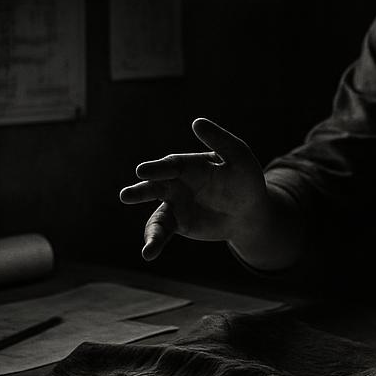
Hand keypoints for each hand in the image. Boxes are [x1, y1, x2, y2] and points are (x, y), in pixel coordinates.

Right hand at [119, 118, 268, 260]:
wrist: (249, 210)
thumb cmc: (244, 179)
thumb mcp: (238, 157)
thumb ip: (219, 140)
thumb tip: (197, 122)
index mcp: (189, 165)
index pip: (171, 165)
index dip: (158, 168)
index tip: (142, 171)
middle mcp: (176, 183)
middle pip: (155, 186)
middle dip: (141, 191)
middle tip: (126, 196)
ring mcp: (175, 204)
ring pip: (156, 215)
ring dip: (149, 228)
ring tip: (146, 243)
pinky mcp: (178, 224)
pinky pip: (163, 232)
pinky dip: (154, 242)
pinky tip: (149, 253)